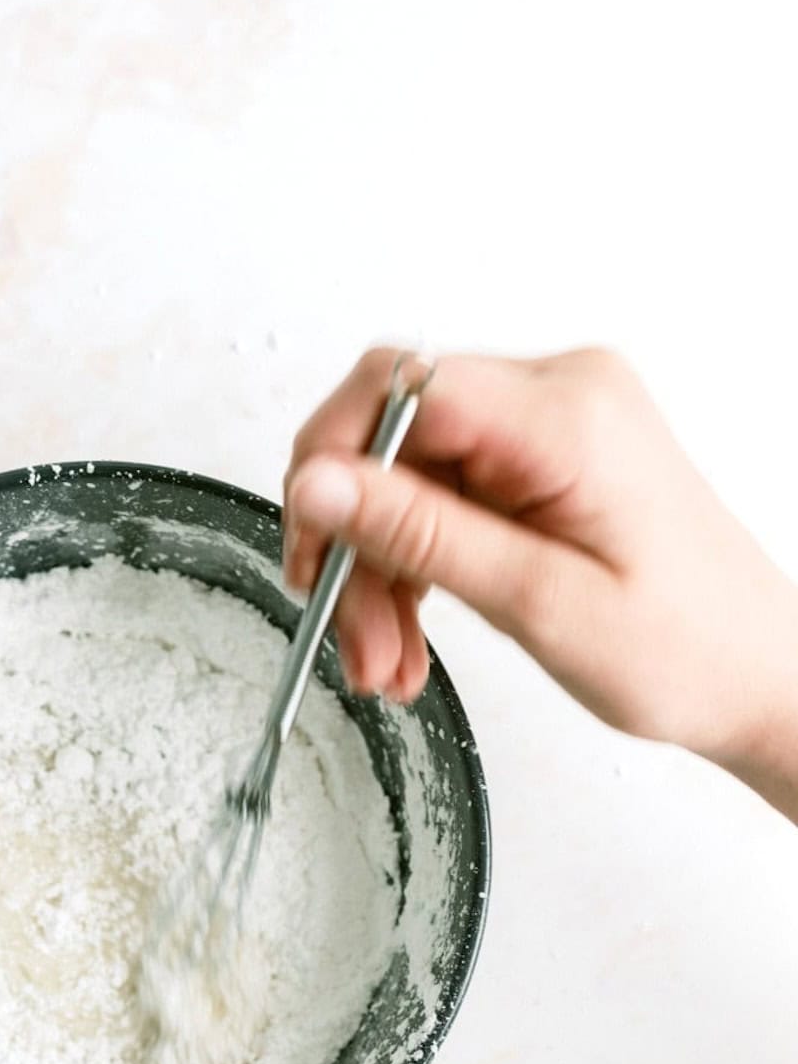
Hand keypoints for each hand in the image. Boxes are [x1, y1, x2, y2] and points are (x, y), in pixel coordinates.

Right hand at [284, 347, 797, 818]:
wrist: (760, 678)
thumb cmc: (687, 651)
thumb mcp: (539, 602)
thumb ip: (421, 535)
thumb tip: (319, 482)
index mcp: (569, 415)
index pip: (400, 386)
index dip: (330, 462)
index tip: (311, 551)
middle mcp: (560, 396)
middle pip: (393, 438)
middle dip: (356, 545)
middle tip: (351, 638)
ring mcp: (551, 426)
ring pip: (406, 477)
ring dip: (379, 572)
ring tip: (388, 661)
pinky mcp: (542, 461)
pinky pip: (441, 495)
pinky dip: (414, 566)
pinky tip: (410, 634)